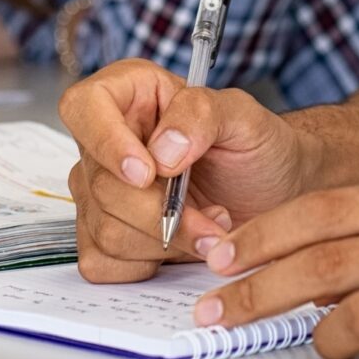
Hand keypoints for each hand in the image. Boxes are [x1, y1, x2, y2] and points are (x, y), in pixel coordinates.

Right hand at [58, 59, 319, 283]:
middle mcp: (105, 143)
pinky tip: (181, 248)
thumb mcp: (244, 116)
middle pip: (101, 184)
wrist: (274, 195)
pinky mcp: (104, 237)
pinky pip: (102, 262)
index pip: (84, 107)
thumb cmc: (257, 148)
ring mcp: (99, 192)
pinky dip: (147, 265)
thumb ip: (202, 114)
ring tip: (212, 227)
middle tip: (217, 217)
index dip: (107, 143)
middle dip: (161, 212)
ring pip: (105, 229)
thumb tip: (160, 150)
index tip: (148, 174)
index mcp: (129, 94)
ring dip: (167, 241)